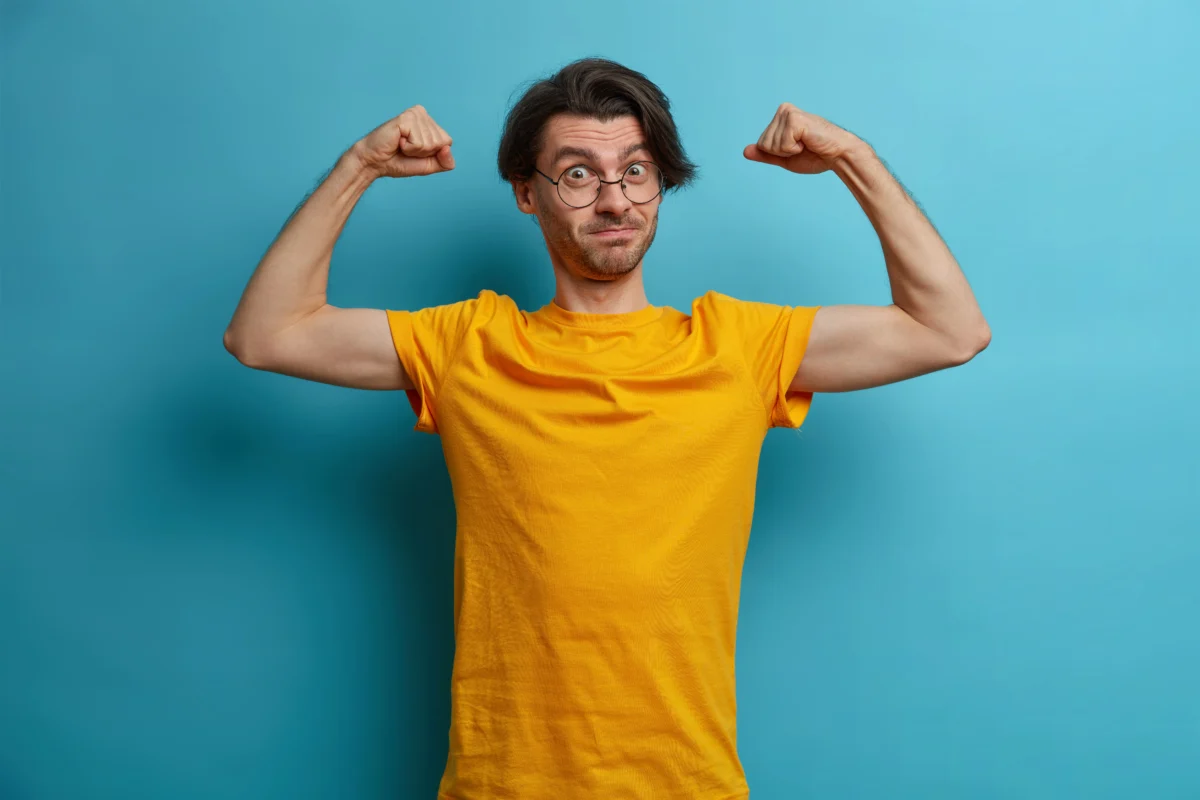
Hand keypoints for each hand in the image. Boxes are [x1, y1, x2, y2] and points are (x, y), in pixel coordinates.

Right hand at [352, 105, 454, 178]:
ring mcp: (415, 114)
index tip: (415, 152)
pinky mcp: (407, 118)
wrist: (375, 162)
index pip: (448, 142)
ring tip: (401, 145)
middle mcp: (423, 114)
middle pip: (441, 142)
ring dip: (414, 151)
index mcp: (429, 122)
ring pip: (431, 143)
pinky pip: (419, 142)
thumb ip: (444, 162)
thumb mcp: (428, 165)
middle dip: (424, 153)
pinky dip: (408, 148)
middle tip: (406, 149)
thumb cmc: (398, 161)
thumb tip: (448, 149)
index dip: (433, 154)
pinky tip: (398, 141)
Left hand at [743, 103, 861, 174]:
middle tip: (802, 146)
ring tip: (806, 143)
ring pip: (771, 145)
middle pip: (764, 144)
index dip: (778, 154)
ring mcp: (788, 113)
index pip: (761, 144)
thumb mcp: (785, 157)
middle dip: (782, 153)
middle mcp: (783, 111)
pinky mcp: (795, 119)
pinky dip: (794, 149)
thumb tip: (745, 151)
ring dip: (789, 151)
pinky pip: (782, 144)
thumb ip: (766, 154)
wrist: (838, 155)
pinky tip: (808, 141)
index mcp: (780, 117)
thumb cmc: (816, 155)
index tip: (797, 148)